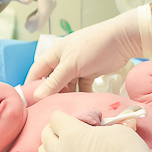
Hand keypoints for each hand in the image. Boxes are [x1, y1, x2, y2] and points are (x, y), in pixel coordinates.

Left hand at [0, 0, 55, 32]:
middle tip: (30, 29)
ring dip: (41, 16)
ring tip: (29, 26)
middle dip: (42, 16)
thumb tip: (30, 0)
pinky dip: (39, 12)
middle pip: (49, 0)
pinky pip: (44, 2)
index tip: (38, 27)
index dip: (44, 13)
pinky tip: (31, 19)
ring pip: (48, 2)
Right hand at [26, 7, 151, 98]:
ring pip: (66, 86)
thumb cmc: (93, 47)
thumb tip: (37, 96)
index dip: (31, 87)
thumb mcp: (70, 65)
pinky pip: (80, 87)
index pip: (36, 72)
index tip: (30, 104)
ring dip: (66, 96)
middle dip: (50, 94)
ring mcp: (76, 68)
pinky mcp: (89, 73)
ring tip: (65, 110)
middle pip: (51, 81)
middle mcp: (63, 61)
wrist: (122, 40)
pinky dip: (80, 95)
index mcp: (54, 54)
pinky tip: (80, 104)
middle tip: (49, 111)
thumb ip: (54, 82)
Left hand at [36, 111, 151, 151]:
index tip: (73, 120)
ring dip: (49, 150)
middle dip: (53, 131)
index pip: (56, 119)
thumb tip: (118, 121)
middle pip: (46, 137)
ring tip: (57, 149)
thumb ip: (111, 126)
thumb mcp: (121, 131)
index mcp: (72, 134)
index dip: (64, 117)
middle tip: (63, 132)